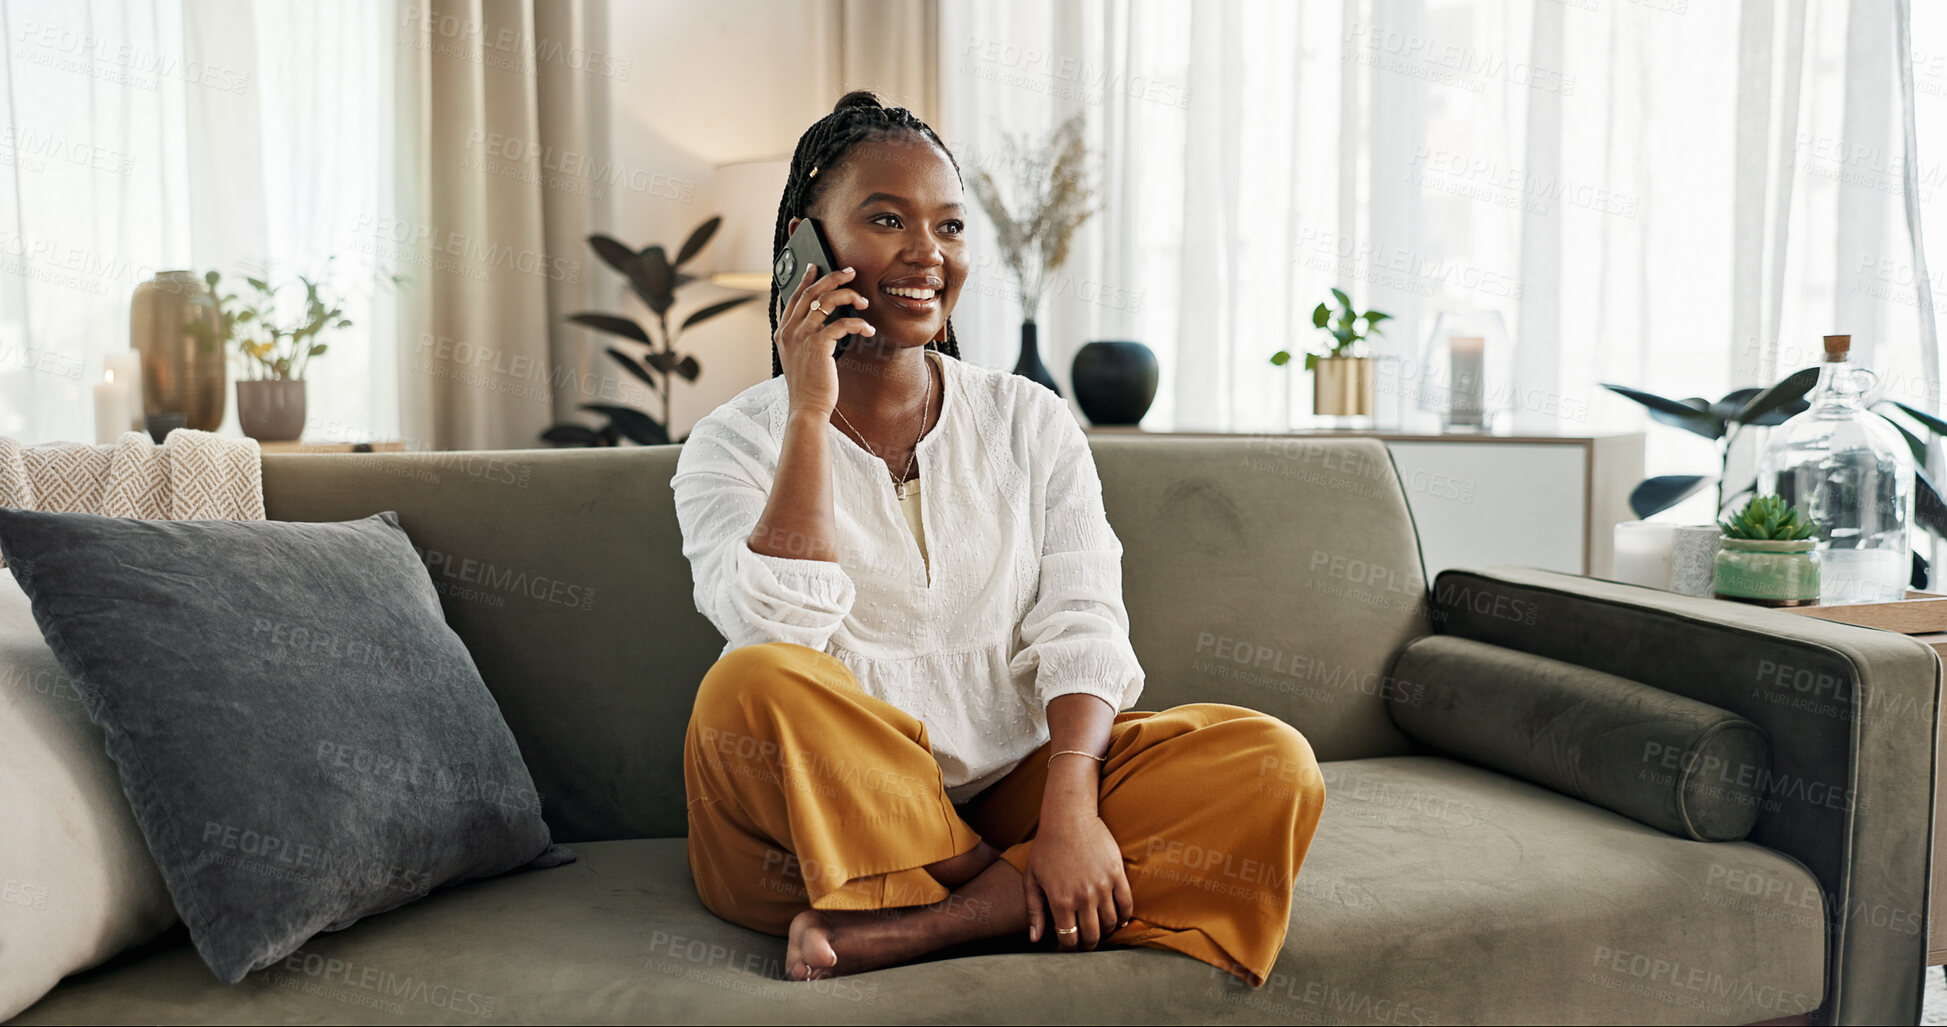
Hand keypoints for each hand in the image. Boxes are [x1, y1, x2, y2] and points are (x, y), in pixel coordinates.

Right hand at [775, 264, 873, 417]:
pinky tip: (868, 329)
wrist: (806, 407)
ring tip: (863, 301)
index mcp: (784, 332)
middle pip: (811, 292)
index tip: (815, 266)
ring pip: (827, 302)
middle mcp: (790, 331)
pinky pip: (842, 324)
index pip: (794, 297)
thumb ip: (803, 337)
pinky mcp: (819, 346)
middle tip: (849, 271)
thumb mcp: (799, 357)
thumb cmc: (807, 385)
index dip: (806, 279)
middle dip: (832, 277)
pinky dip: (859, 324)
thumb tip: (821, 321)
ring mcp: (803, 337)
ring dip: (849, 296)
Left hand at [1023, 811, 1133, 951]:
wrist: (1068, 818)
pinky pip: (1126, 904)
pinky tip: (1119, 920)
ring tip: (1100, 930)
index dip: (1068, 948)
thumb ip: (1034, 911)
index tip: (1068, 946)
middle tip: (1086, 943)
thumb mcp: (1031, 879)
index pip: (1068, 939)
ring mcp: (1103, 886)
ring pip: (1110, 923)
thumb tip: (1035, 939)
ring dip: (1106, 931)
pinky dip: (1125, 916)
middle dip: (1088, 944)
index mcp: (1060, 901)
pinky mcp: (1117, 874)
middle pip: (1092, 935)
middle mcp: (1083, 897)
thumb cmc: (1046, 848)